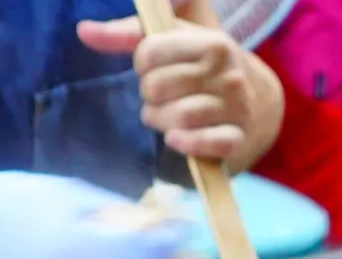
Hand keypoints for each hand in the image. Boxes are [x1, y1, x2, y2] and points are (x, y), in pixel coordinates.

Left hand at [78, 8, 265, 161]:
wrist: (258, 102)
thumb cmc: (205, 66)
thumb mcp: (175, 40)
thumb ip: (128, 34)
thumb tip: (83, 31)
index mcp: (212, 43)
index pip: (150, 52)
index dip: (141, 63)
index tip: (152, 67)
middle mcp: (228, 74)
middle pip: (157, 87)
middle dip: (149, 94)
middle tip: (159, 96)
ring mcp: (236, 109)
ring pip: (177, 117)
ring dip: (161, 120)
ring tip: (166, 117)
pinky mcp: (237, 140)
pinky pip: (204, 144)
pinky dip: (184, 143)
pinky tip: (175, 139)